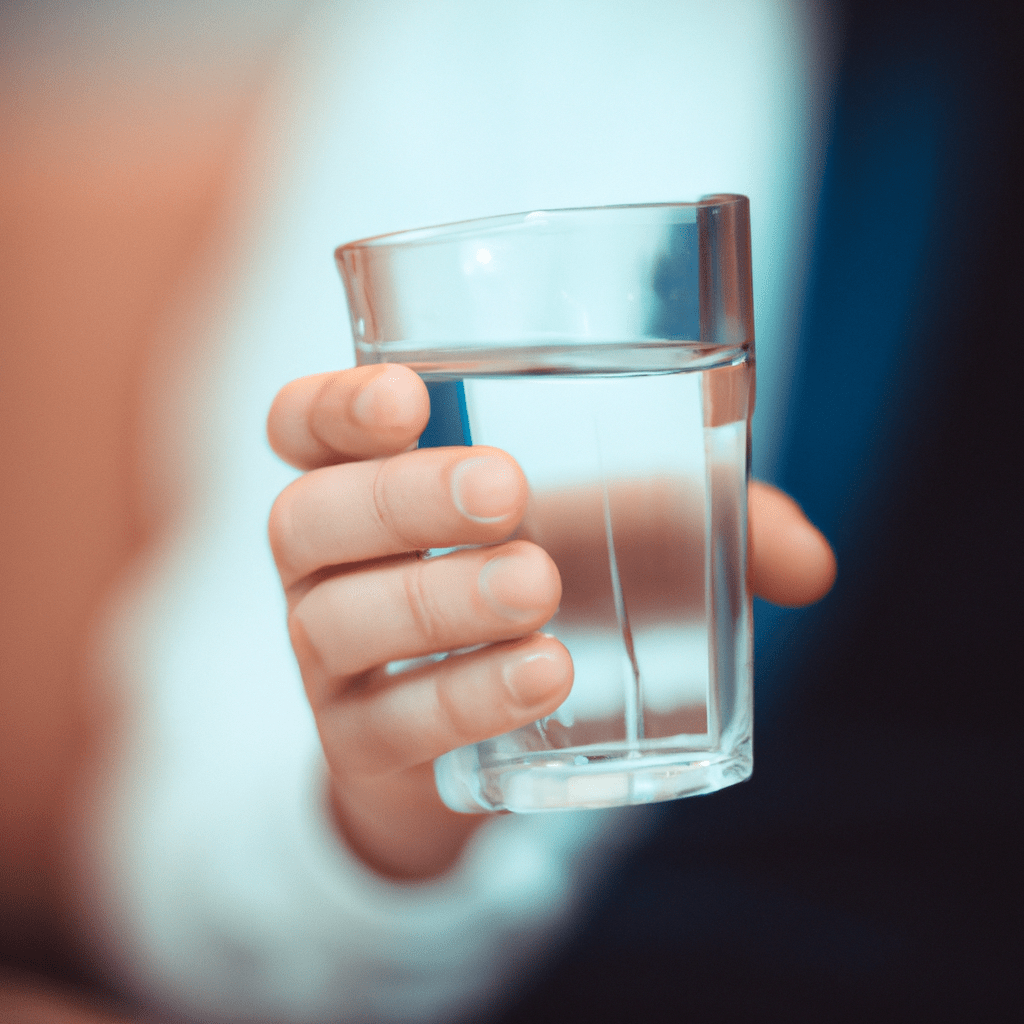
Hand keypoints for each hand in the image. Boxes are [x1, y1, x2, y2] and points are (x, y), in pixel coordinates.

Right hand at [267, 365, 835, 880]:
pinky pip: (384, 724)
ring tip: (539, 590)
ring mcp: (327, 658)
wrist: (481, 735)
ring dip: (435, 599)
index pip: (297, 426)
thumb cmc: (536, 594)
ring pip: (333, 620)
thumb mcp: (606, 538)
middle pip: (305, 516)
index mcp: (365, 482)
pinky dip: (461, 696)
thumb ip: (704, 527)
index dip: (330, 406)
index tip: (405, 397)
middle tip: (508, 491)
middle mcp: (324, 565)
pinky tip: (542, 678)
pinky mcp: (355, 744)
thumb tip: (810, 563)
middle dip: (401, 498)